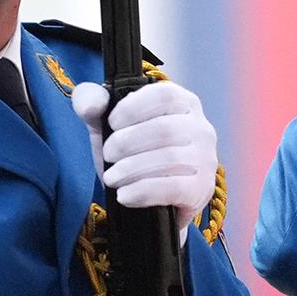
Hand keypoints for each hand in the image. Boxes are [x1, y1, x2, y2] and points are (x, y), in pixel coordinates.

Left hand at [67, 75, 219, 217]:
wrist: (151, 200)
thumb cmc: (133, 152)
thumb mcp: (108, 124)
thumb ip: (93, 104)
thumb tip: (90, 105)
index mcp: (184, 103)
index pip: (165, 95)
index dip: (133, 108)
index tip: (112, 123)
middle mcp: (201, 128)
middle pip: (165, 129)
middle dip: (127, 143)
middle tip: (107, 156)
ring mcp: (206, 160)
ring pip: (169, 158)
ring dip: (131, 169)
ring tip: (111, 178)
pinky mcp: (201, 189)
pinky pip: (172, 188)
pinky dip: (143, 191)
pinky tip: (124, 195)